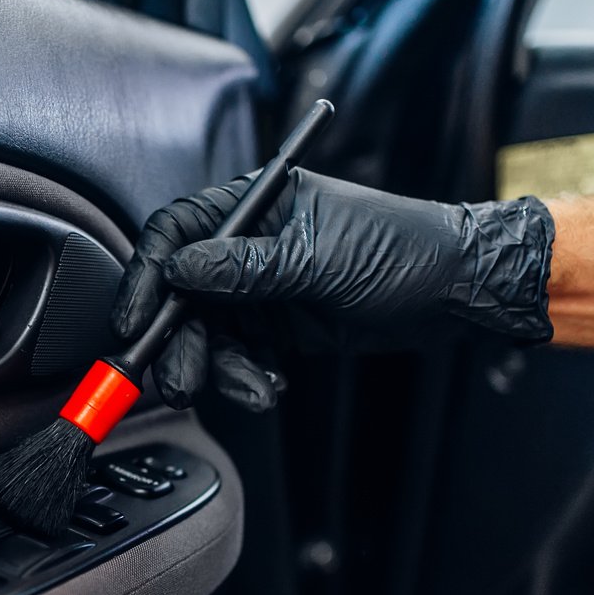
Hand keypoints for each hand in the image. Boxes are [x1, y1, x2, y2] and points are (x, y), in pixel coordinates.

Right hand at [111, 169, 554, 407]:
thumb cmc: (405, 250)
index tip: (135, 322)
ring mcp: (260, 289)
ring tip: (253, 389)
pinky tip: (271, 385)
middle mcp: (248, 245)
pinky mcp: (276, 327)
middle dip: (180, 341)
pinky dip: (247, 378)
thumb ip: (245, 268)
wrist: (457, 293)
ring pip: (207, 334)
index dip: (148, 277)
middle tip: (183, 380)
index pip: (177, 233)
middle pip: (182, 294)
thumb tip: (182, 269)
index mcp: (256, 205)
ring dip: (219, 370)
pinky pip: (239, 358)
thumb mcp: (320, 259)